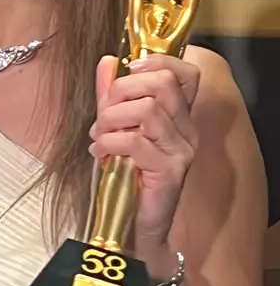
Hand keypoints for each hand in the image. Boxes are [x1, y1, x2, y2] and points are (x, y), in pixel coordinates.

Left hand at [90, 53, 199, 266]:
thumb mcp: (116, 128)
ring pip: (148, 109)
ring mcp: (181, 149)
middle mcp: (186, 129)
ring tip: (99, 136)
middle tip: (103, 112)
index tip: (129, 68)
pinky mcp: (171, 170)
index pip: (186, 73)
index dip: (158, 61)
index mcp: (178, 115)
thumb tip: (107, 61)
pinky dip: (109, 142)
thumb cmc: (127, 175)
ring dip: (112, 118)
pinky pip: (135, 141)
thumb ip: (113, 96)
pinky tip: (101, 153)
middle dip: (122, 90)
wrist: (134, 224)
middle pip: (162, 84)